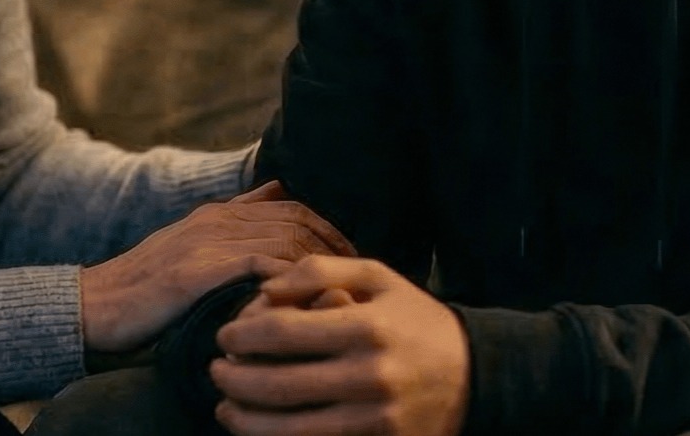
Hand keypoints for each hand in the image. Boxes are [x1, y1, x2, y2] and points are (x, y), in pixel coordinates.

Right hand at [79, 181, 353, 354]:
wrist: (96, 305)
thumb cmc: (145, 287)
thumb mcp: (191, 243)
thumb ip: (233, 219)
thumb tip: (278, 190)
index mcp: (219, 212)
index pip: (293, 208)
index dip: (328, 229)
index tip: (352, 256)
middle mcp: (218, 219)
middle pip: (297, 220)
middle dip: (335, 246)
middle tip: (361, 275)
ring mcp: (209, 241)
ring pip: (286, 242)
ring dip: (321, 266)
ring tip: (344, 291)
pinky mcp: (200, 269)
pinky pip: (262, 267)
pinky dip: (291, 282)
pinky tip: (309, 302)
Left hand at [209, 256, 469, 435]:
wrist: (474, 374)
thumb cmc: (414, 318)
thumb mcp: (378, 277)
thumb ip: (319, 270)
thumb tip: (266, 288)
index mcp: (366, 326)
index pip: (282, 332)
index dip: (241, 336)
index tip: (225, 336)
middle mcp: (370, 375)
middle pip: (278, 385)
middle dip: (233, 380)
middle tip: (216, 371)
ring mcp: (374, 419)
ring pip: (288, 429)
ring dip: (244, 421)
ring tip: (225, 408)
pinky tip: (256, 432)